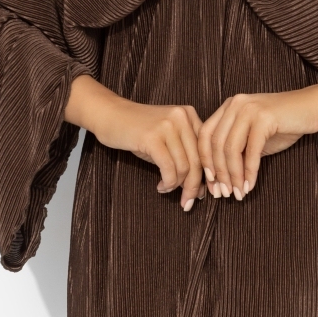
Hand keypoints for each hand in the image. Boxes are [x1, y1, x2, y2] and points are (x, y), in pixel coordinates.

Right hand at [92, 97, 208, 211]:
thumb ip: (185, 154)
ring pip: (184, 167)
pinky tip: (161, 186)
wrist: (109, 115)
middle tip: (188, 202)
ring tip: (167, 189)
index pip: (206, 150)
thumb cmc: (138, 131)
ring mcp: (167, 126)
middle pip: (197, 160)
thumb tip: (201, 187)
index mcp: (190, 114)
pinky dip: (168, 183)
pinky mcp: (152, 137)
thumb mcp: (167, 137)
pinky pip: (168, 168)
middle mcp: (182, 117)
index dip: (208, 175)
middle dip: (194, 187)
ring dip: (177, 186)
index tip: (204, 193)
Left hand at [199, 89, 317, 200]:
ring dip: (233, 175)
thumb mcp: (254, 138)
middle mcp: (235, 104)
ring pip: (231, 148)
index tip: (211, 183)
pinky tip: (250, 185)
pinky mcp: (265, 117)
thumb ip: (236, 151)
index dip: (205, 161)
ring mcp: (249, 109)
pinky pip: (252, 150)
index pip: (205, 135)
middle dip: (218, 173)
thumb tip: (220, 180)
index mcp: (228, 106)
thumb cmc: (284, 125)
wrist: (313, 108)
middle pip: (215, 144)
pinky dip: (250, 171)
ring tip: (238, 193)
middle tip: (223, 194)